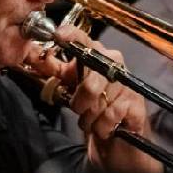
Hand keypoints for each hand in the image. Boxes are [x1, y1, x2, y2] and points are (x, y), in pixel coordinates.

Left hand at [27, 25, 162, 172]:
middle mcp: (114, 64)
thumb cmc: (95, 108)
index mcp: (97, 55)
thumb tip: (36, 58)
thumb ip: (57, 72)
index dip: (72, 37)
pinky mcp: (135, 103)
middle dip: (80, 103)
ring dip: (89, 118)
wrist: (120, 137)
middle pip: (90, 83)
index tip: (60, 35)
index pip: (84, 40)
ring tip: (93, 120)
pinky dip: (101, 127)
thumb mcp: (71, 88)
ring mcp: (126, 83)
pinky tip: (104, 127)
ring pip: (98, 103)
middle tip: (81, 109)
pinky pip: (109, 116)